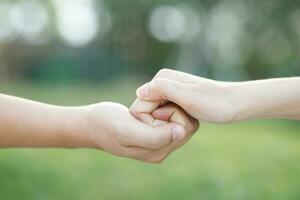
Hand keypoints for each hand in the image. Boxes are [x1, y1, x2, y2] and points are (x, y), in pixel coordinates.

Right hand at [81, 102, 197, 162]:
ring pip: (180, 118)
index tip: (154, 104)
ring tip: (149, 103)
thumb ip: (154, 135)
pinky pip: (171, 116)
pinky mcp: (155, 132)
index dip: (173, 110)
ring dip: (167, 105)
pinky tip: (150, 104)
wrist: (91, 123)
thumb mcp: (127, 129)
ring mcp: (159, 142)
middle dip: (171, 107)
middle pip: (186, 124)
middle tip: (151, 102)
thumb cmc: (106, 124)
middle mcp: (162, 149)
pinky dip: (163, 105)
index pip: (184, 128)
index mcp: (158, 151)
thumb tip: (181, 132)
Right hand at [134, 69, 235, 123]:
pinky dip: (173, 121)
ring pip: (156, 114)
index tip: (172, 123)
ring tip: (187, 119)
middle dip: (161, 122)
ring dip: (168, 122)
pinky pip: (165, 115)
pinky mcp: (175, 99)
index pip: (141, 105)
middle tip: (182, 123)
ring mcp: (169, 91)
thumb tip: (140, 92)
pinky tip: (186, 121)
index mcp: (161, 78)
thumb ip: (163, 90)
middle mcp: (163, 82)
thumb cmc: (214, 102)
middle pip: (148, 110)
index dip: (152, 120)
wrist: (234, 103)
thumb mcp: (188, 97)